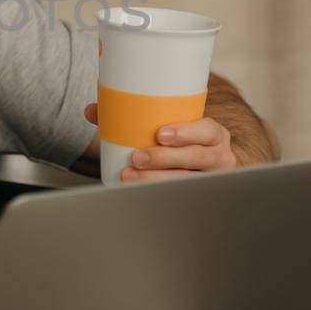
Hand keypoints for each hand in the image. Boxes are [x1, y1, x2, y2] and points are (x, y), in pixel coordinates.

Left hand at [82, 104, 236, 181]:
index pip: (207, 130)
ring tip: (130, 176)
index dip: (187, 132)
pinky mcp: (201, 196)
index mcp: (213, 134)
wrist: (202, 168)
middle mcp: (218, 157)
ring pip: (187, 181)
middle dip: (164, 159)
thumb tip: (92, 111)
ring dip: (157, 179)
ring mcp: (212, 180)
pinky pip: (183, 198)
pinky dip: (162, 196)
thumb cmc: (181, 142)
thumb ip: (130, 115)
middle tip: (136, 157)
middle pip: (195, 158)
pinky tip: (143, 196)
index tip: (161, 134)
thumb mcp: (168, 126)